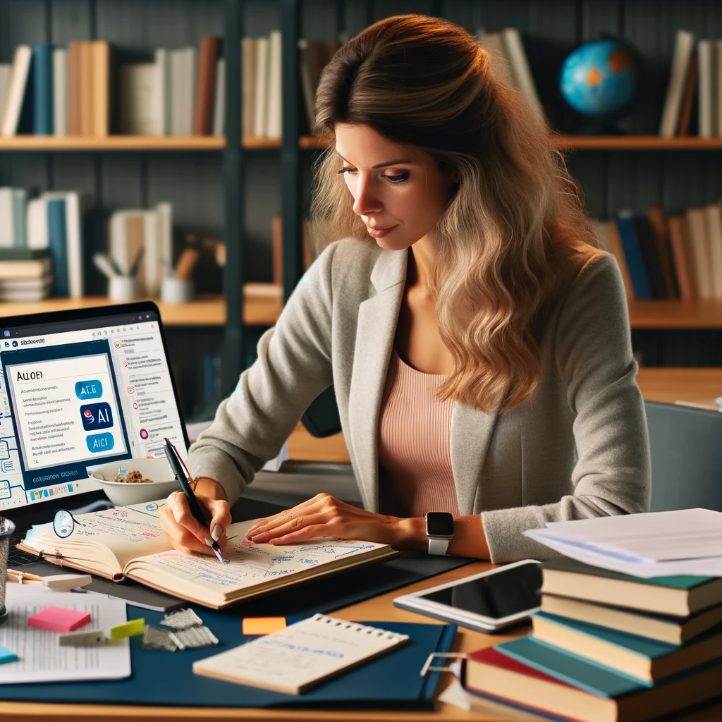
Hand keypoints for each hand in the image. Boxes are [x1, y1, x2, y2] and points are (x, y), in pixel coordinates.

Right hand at [159, 477, 231, 555]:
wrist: (199, 510)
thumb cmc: (207, 507)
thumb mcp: (219, 506)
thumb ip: (222, 515)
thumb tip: (217, 532)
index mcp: (176, 500)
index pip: (183, 517)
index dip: (198, 530)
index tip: (213, 538)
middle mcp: (166, 514)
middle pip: (181, 535)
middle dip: (201, 543)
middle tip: (217, 546)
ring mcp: (166, 528)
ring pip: (182, 545)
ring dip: (200, 549)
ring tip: (215, 547)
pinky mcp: (169, 539)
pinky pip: (181, 550)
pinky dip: (196, 552)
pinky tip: (206, 549)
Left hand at [245, 493, 424, 548]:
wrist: (389, 529)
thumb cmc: (363, 528)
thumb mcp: (336, 522)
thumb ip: (317, 523)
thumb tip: (292, 532)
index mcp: (322, 500)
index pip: (290, 511)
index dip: (271, 520)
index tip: (256, 528)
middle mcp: (324, 502)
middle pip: (289, 515)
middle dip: (267, 526)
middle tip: (249, 534)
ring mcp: (331, 512)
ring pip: (295, 522)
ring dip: (273, 532)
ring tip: (258, 538)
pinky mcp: (337, 524)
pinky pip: (309, 531)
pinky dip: (291, 536)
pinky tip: (279, 541)